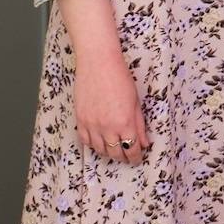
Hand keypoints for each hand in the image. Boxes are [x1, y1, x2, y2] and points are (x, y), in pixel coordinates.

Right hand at [72, 50, 147, 164]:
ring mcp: (91, 124)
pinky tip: (99, 143)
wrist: (98, 64)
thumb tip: (144, 143)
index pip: (132, 149)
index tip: (138, 158)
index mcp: (125, 123)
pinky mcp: (80, 119)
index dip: (136, 157)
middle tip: (128, 157)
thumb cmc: (121, 79)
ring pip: (99, 149)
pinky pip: (85, 140)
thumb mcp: (136, 103)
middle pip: (115, 152)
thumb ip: (139, 125)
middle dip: (124, 157)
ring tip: (115, 150)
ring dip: (108, 152)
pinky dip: (93, 145)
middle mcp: (107, 127)